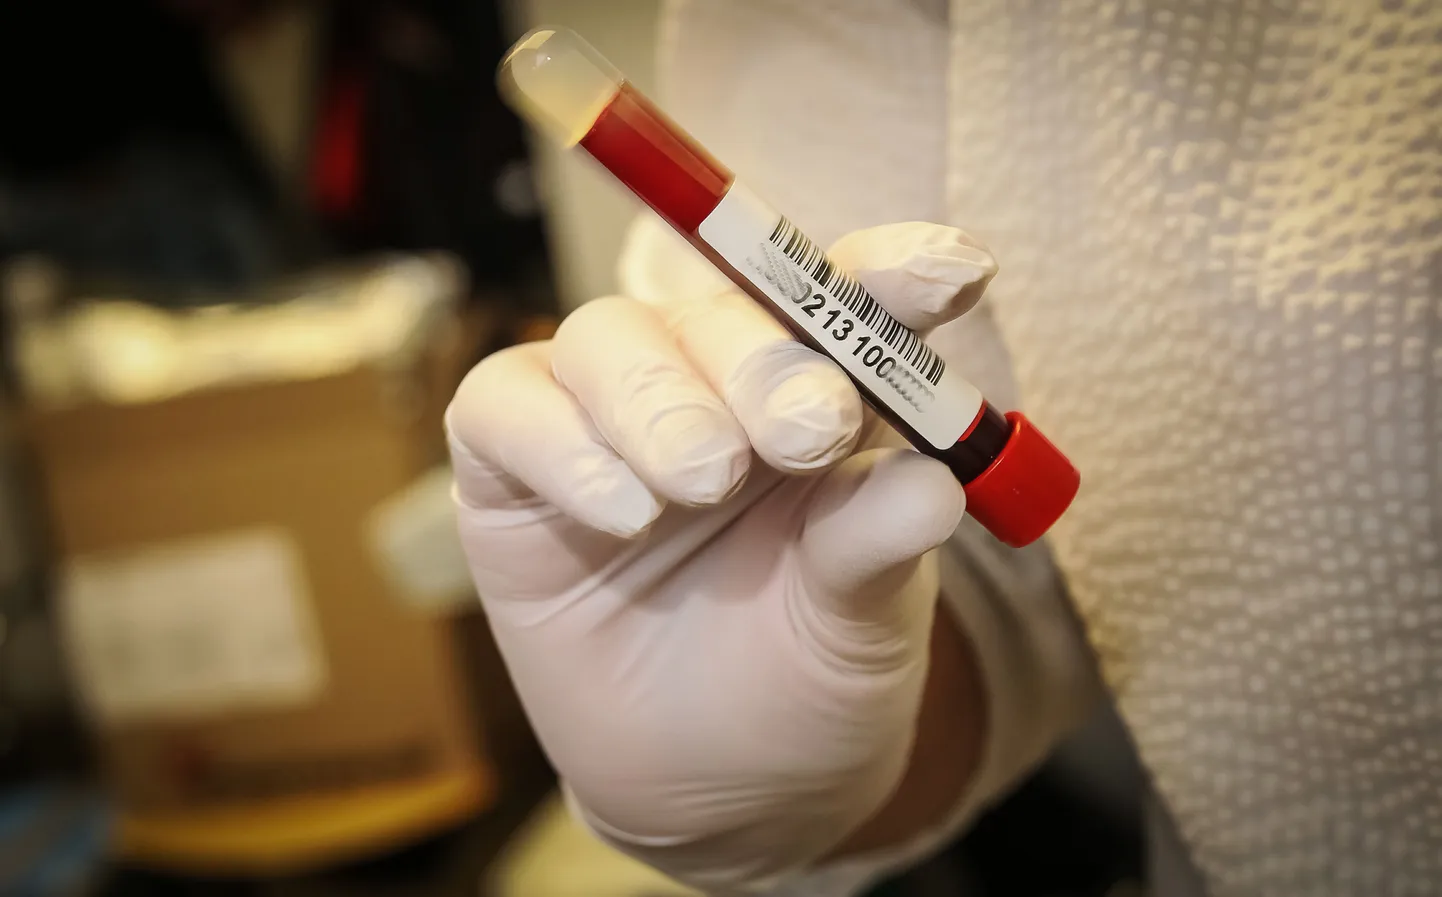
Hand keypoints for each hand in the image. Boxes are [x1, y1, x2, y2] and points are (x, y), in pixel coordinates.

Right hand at [446, 222, 997, 891]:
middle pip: (722, 312)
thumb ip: (878, 546)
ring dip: (660, 400)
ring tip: (701, 481)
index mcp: (822, 398)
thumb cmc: (808, 683)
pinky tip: (622, 509)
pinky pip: (508, 408)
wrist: (717, 792)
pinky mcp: (514, 469)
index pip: (847, 303)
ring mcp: (608, 418)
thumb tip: (930, 484)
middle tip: (805, 431)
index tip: (952, 274)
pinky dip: (561, 444)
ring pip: (608, 339)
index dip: (891, 271)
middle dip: (765, 362)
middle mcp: (714, 386)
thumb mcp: (862, 625)